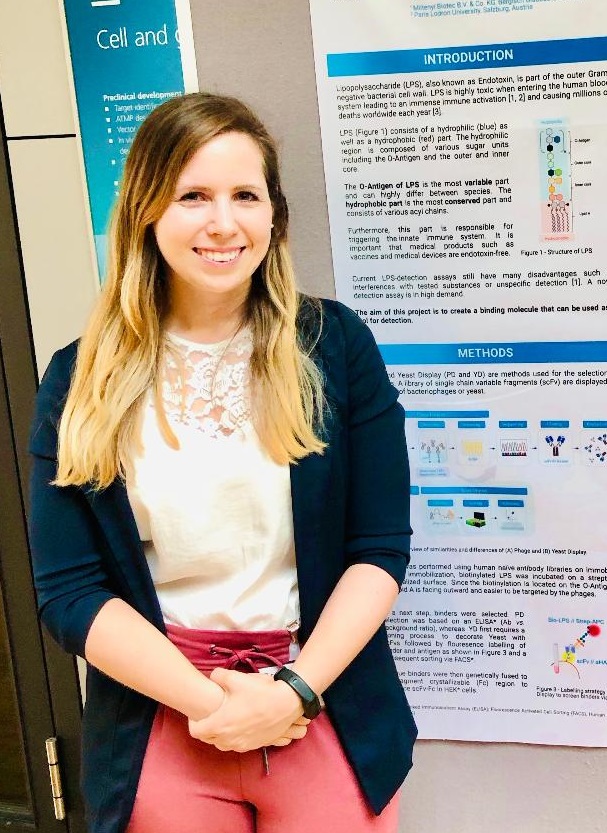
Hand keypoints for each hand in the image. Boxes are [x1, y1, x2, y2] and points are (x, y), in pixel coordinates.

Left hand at [188, 668, 309, 751]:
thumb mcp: (235, 678)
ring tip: (224, 718)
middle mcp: (229, 739)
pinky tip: (239, 723)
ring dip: (219, 734)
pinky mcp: (254, 745)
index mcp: (220, 725)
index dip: (192, 722)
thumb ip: (218, 676)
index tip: (197, 712)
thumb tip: (213, 677)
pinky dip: (233, 737)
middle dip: (206, 727)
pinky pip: (236, 745)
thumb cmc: (259, 692)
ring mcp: (242, 745)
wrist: (287, 703)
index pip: (196, 731)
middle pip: (208, 739)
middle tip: (210, 714)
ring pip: (222, 744)